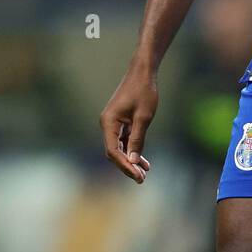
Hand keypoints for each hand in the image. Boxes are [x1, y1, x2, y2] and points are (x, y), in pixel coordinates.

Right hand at [99, 65, 156, 182]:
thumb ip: (137, 139)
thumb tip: (133, 160)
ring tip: (144, 173)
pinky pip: (124, 141)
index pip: (113, 151)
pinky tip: (143, 161)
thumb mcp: (144, 117)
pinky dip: (133, 150)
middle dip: (127, 166)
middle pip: (114, 152)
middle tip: (142, 179)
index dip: (124, 165)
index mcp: (108, 122)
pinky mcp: (120, 122)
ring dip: (131, 160)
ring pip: (119, 148)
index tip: (138, 176)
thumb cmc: (144, 91)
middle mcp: (107, 124)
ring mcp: (113, 123)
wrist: (143, 72)